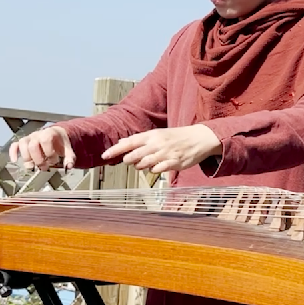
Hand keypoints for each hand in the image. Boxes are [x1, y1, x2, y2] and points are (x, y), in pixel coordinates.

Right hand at [10, 126, 74, 170]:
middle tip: (45, 168)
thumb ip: (69, 158)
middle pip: (32, 146)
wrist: (56, 135)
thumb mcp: (68, 149)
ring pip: (22, 145)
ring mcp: (29, 138)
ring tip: (33, 167)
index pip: (45, 140)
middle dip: (38, 159)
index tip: (54, 161)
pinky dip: (13, 152)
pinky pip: (14, 145)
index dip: (49, 152)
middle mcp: (37, 134)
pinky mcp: (23, 143)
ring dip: (27, 158)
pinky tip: (14, 160)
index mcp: (49, 133)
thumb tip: (68, 167)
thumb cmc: (61, 143)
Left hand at [101, 125, 221, 174]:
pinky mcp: (174, 162)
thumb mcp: (157, 134)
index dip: (115, 150)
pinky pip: (157, 170)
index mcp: (152, 135)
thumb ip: (140, 140)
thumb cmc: (175, 137)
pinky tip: (157, 167)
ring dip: (140, 166)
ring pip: (144, 164)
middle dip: (128, 161)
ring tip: (145, 163)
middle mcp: (157, 144)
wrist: (199, 138)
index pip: (129, 142)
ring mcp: (166, 153)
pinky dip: (153, 170)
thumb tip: (122, 142)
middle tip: (130, 161)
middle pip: (134, 156)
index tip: (104, 156)